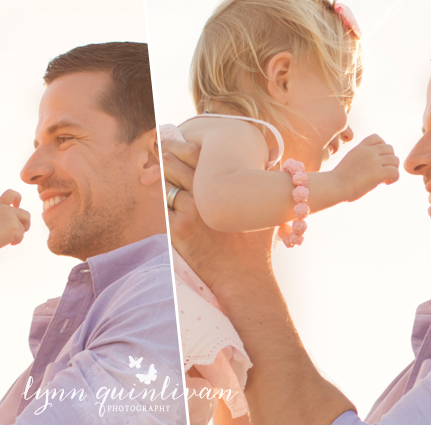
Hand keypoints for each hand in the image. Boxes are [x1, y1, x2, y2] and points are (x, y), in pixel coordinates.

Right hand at [0, 189, 30, 251]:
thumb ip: (3, 219)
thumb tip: (14, 229)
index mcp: (0, 206)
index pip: (11, 194)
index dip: (17, 199)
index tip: (16, 205)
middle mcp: (8, 210)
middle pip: (26, 215)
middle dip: (26, 224)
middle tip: (21, 230)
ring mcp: (12, 219)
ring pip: (22, 229)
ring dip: (17, 235)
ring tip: (5, 239)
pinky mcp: (15, 228)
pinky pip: (20, 237)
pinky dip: (16, 241)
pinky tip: (8, 243)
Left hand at [162, 139, 273, 290]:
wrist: (244, 276)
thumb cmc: (257, 244)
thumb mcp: (264, 208)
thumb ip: (266, 177)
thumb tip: (274, 156)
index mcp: (224, 183)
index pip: (194, 153)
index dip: (180, 145)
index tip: (173, 141)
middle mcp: (205, 193)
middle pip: (173, 164)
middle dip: (164, 157)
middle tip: (158, 152)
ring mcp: (190, 211)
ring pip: (164, 184)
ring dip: (160, 179)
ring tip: (156, 175)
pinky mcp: (178, 230)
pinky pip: (161, 208)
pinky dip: (160, 203)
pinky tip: (161, 202)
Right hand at [332, 134, 399, 201]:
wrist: (334, 186)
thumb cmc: (338, 179)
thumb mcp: (350, 161)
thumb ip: (362, 159)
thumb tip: (375, 167)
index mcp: (360, 148)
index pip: (377, 138)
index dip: (381, 147)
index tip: (377, 159)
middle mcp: (368, 151)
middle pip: (390, 148)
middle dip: (389, 159)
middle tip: (382, 170)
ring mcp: (374, 161)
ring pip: (395, 160)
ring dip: (392, 169)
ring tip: (385, 178)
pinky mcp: (378, 172)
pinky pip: (395, 172)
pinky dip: (394, 178)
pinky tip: (386, 183)